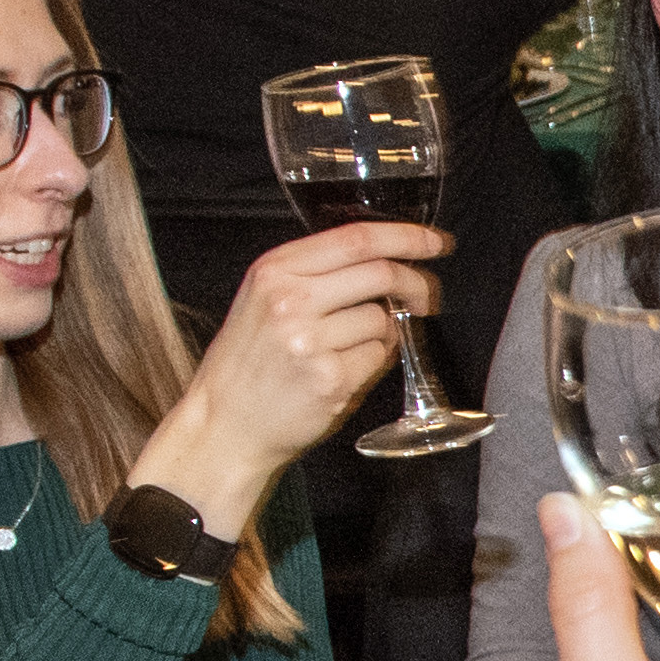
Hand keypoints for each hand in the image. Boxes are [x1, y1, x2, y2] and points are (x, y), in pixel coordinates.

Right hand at [150, 220, 435, 520]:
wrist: (225, 424)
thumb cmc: (247, 363)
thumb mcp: (263, 298)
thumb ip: (313, 273)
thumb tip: (383, 260)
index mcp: (275, 271)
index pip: (356, 239)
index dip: (406, 237)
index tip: (434, 242)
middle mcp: (291, 301)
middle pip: (381, 274)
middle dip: (416, 284)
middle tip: (425, 297)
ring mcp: (311, 342)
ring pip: (383, 321)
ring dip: (385, 333)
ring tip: (352, 348)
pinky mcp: (330, 379)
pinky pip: (378, 358)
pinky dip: (374, 362)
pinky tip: (347, 370)